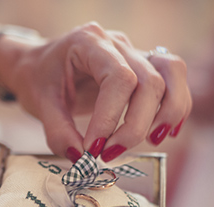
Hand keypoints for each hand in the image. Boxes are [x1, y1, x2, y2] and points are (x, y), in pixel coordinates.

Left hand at [0, 22, 191, 161]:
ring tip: (149, 142)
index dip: (110, 118)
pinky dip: (175, 107)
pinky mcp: (142, 68)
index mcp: (89, 42)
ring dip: (166, 114)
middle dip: (134, 125)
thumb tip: (80, 158)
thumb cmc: (38, 79)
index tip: (93, 148)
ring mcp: (133, 53)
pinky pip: (172, 80)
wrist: (38, 66)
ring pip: (170, 75)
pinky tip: (164, 132)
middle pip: (148, 81)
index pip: (118, 79)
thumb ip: (57, 131)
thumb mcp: (39, 103)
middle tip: (109, 154)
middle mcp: (117, 43)